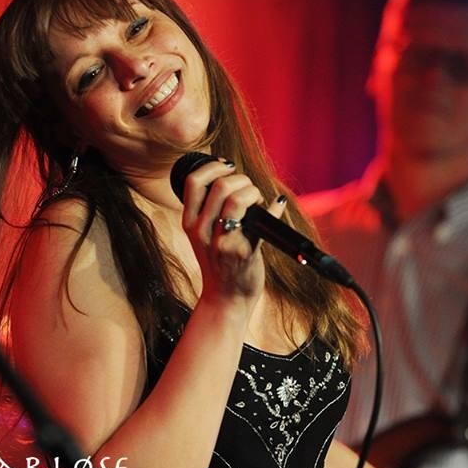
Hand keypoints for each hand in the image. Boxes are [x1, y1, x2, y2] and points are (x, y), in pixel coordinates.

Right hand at [180, 159, 286, 304]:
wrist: (225, 299)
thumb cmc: (218, 263)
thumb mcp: (202, 236)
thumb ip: (209, 211)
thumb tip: (230, 176)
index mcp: (190, 223)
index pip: (193, 182)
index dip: (213, 167)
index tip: (227, 167)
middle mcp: (202, 231)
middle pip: (220, 186)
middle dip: (241, 179)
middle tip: (249, 189)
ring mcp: (222, 242)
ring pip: (237, 199)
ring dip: (254, 191)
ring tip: (258, 200)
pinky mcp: (244, 252)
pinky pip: (262, 220)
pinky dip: (274, 208)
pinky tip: (277, 205)